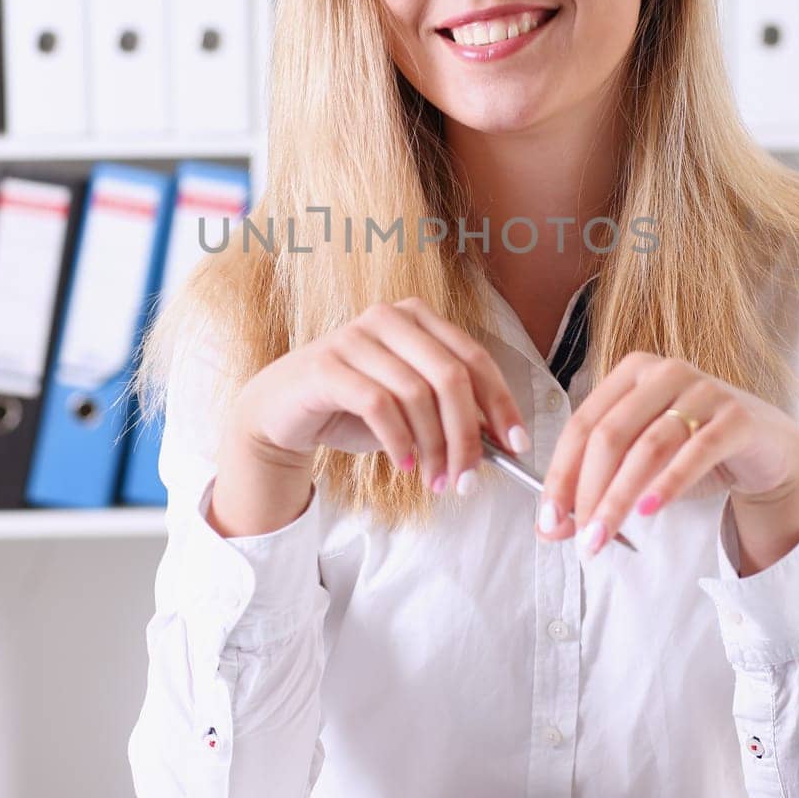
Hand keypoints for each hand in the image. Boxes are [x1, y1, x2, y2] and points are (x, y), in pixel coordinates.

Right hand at [235, 296, 529, 495]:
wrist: (282, 411)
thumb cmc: (354, 407)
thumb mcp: (412, 407)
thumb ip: (451, 412)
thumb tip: (502, 439)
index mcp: (418, 318)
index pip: (474, 358)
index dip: (501, 403)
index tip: (516, 444)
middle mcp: (389, 317)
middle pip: (451, 376)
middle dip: (467, 434)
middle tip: (469, 479)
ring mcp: (355, 336)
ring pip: (416, 393)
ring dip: (434, 446)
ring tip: (436, 480)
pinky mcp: (327, 365)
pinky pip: (379, 405)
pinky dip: (399, 440)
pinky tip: (405, 463)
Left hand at [537, 351, 798, 554]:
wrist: (767, 448)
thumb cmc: (693, 452)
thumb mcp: (639, 468)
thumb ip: (595, 491)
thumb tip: (549, 529)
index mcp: (630, 373)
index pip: (582, 425)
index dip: (560, 474)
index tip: (548, 520)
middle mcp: (665, 372)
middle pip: (610, 435)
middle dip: (587, 491)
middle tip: (580, 538)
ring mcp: (704, 390)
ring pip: (648, 447)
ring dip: (620, 498)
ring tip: (603, 537)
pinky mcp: (736, 416)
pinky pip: (696, 452)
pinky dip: (668, 484)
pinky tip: (647, 512)